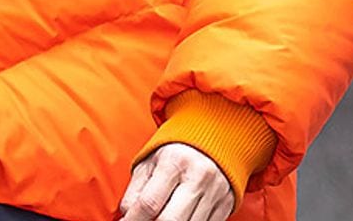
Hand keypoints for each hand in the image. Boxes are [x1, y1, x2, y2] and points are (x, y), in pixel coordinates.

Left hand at [118, 143, 234, 220]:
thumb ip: (135, 190)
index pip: (149, 203)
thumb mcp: (150, 162)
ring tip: (157, 219)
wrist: (214, 140)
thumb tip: (126, 216)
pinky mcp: (226, 205)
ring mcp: (215, 193)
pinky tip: (178, 218)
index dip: (133, 220)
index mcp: (174, 162)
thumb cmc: (175, 153)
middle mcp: (198, 178)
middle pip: (171, 220)